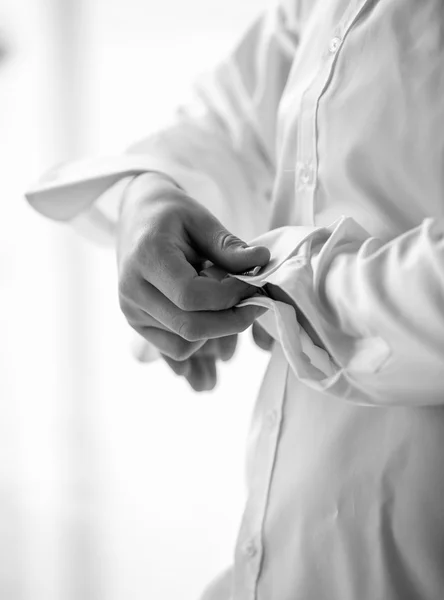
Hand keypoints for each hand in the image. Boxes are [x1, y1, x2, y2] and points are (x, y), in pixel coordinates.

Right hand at [117, 172, 269, 390]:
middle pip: (190, 327)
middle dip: (232, 321)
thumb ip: (229, 246)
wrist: (137, 217)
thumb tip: (262, 260)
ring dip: (218, 330)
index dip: (230, 296)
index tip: (253, 283)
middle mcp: (132, 290)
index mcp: (147, 257)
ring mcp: (131, 311)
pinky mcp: (137, 324)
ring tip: (226, 301)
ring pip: (185, 344)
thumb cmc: (170, 214)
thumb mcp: (201, 219)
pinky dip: (201, 339)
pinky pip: (176, 349)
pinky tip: (209, 313)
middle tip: (255, 302)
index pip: (192, 296)